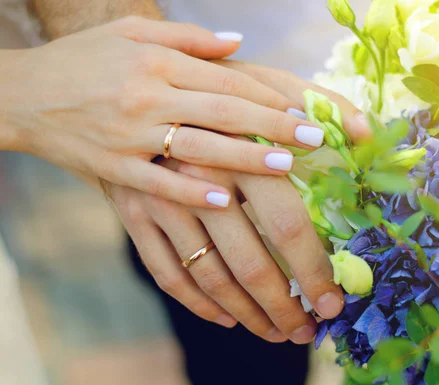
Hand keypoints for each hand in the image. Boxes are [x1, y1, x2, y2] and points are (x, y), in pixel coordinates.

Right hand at [2, 17, 331, 208]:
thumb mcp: (132, 34)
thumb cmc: (84, 60)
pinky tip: (226, 201)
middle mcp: (147, 95)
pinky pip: (158, 183)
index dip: (268, 96)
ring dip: (245, 158)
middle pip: (223, 112)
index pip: (227, 79)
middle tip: (313, 138)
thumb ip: (188, 37)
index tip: (302, 110)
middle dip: (273, 125)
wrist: (22, 93)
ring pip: (198, 148)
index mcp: (157, 61)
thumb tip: (238, 44)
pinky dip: (191, 191)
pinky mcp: (113, 168)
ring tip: (285, 166)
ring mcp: (130, 135)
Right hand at [106, 62, 369, 343]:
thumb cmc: (220, 91)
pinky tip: (228, 319)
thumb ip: (323, 103)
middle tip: (309, 331)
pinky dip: (198, 303)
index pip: (285, 222)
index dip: (313, 268)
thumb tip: (368, 133)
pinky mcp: (135, 214)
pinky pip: (167, 272)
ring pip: (209, 276)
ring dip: (248, 313)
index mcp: (238, 148)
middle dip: (283, 305)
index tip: (334, 302)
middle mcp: (196, 177)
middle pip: (247, 261)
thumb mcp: (270, 84)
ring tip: (278, 333)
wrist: (143, 88)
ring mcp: (160, 199)